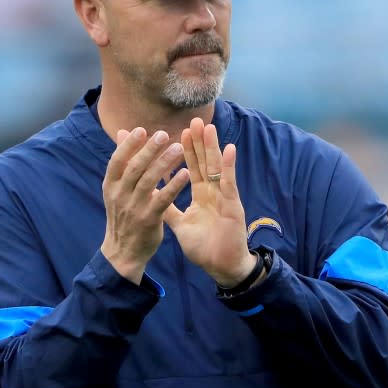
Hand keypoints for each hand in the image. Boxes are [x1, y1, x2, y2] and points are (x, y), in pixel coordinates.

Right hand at [101, 127, 188, 284]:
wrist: (123, 252)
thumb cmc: (123, 215)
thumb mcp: (116, 189)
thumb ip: (123, 162)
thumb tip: (122, 132)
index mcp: (110, 185)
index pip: (117, 161)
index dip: (128, 145)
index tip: (141, 130)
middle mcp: (119, 195)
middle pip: (134, 168)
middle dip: (149, 150)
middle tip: (164, 134)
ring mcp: (134, 208)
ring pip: (149, 181)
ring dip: (164, 163)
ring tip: (178, 149)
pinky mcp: (149, 219)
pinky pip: (163, 199)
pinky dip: (174, 185)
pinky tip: (185, 173)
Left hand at [163, 118, 255, 286]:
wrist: (222, 267)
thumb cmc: (205, 247)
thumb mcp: (181, 225)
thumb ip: (169, 209)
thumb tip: (155, 197)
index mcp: (202, 195)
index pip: (192, 167)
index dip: (184, 151)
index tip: (176, 132)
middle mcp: (214, 192)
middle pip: (204, 162)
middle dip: (198, 142)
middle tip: (192, 121)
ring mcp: (224, 197)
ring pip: (217, 167)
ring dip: (212, 147)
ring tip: (207, 127)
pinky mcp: (232, 206)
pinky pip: (229, 183)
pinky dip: (229, 166)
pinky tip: (229, 149)